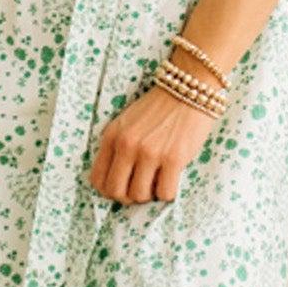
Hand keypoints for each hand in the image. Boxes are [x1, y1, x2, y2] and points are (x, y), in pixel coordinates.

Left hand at [88, 81, 219, 203]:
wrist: (190, 89)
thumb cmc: (160, 108)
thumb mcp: (127, 122)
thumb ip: (117, 146)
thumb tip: (118, 179)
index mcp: (112, 136)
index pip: (98, 179)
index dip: (110, 190)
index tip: (123, 187)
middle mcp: (127, 145)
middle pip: (116, 192)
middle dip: (128, 197)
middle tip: (141, 189)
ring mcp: (150, 153)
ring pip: (140, 196)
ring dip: (149, 194)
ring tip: (158, 180)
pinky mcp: (173, 158)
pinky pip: (165, 193)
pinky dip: (168, 192)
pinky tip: (172, 178)